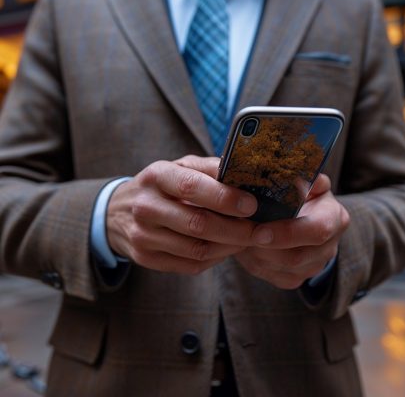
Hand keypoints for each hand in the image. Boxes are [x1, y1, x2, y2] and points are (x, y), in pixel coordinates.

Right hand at [106, 155, 257, 274]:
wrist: (116, 213)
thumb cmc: (160, 186)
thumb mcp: (179, 167)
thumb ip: (210, 168)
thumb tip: (246, 174)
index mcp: (156, 176)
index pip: (192, 186)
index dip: (225, 197)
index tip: (251, 205)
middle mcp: (145, 206)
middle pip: (198, 224)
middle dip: (237, 229)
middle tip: (261, 230)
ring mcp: (143, 236)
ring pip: (197, 249)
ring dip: (230, 246)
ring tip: (247, 239)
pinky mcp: (146, 258)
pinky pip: (190, 265)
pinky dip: (215, 258)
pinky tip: (225, 248)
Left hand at [235, 174, 349, 288]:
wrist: (298, 216)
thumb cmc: (299, 193)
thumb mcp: (304, 179)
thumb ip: (303, 175)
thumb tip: (297, 175)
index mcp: (335, 219)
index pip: (317, 231)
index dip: (288, 232)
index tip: (259, 230)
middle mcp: (328, 247)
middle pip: (296, 256)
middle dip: (264, 247)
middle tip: (239, 234)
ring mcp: (311, 266)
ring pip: (279, 267)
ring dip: (255, 254)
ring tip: (237, 237)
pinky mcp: (293, 278)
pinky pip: (269, 274)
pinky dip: (252, 261)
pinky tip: (242, 246)